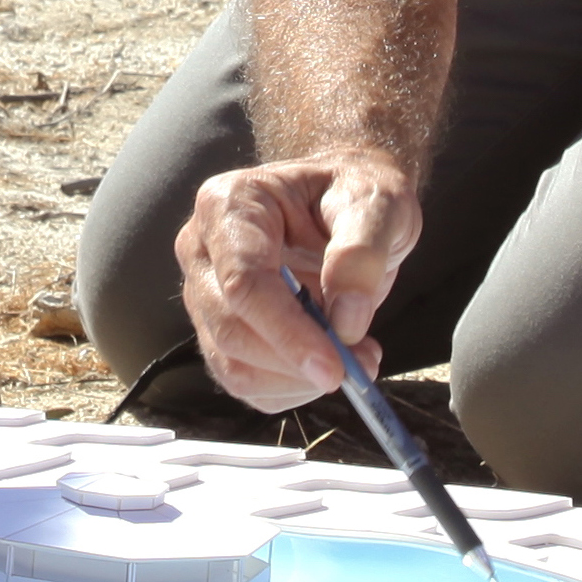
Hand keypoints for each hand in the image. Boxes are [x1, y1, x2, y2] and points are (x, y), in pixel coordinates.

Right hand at [174, 149, 420, 412]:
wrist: (349, 204)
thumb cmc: (358, 194)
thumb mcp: (378, 204)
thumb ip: (363, 253)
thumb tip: (346, 321)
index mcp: (231, 204)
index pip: (244, 282)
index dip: (287, 332)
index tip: (334, 367)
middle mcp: (203, 250)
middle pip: (231, 330)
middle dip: (296, 362)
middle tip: (360, 366)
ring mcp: (206, 294)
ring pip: (233, 365)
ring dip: (297, 381)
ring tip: (357, 359)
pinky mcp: (220, 330)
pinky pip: (246, 381)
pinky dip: (291, 388)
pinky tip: (332, 362)